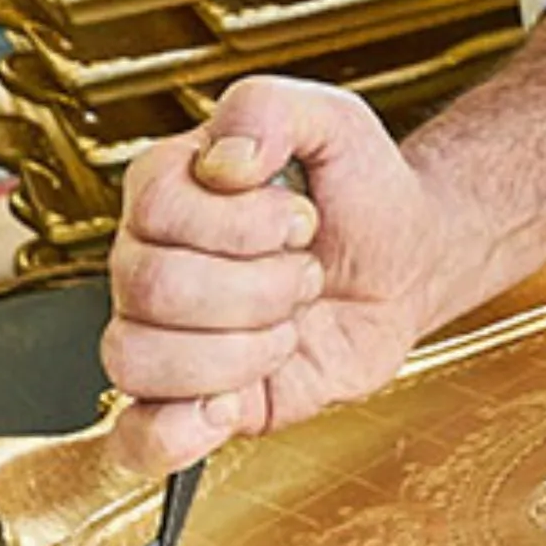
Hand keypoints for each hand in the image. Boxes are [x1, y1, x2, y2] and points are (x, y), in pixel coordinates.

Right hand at [104, 78, 458, 475]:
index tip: (300, 217)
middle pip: (154, 289)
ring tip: (288, 324)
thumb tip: (226, 157)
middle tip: (305, 272)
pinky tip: (226, 407)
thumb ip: (273, 108)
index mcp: (168, 191)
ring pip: (141, 360)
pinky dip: (176, 433)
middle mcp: (149, 263)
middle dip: (260, 286)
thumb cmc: (361, 190)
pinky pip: (137, 437)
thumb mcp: (335, 120)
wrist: (407, 260)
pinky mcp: (194, 401)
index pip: (159, 211)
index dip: (245, 224)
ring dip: (243, 348)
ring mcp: (166, 336)